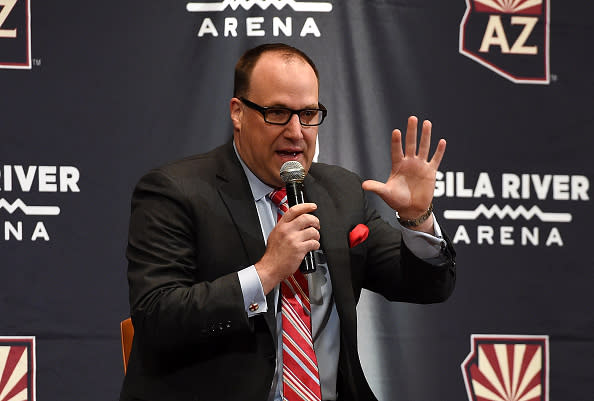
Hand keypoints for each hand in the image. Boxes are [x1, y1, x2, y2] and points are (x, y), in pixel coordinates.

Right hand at [255, 203, 319, 293]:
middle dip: (315, 221)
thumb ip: (285, 228)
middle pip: (306, 218)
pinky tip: (312, 247)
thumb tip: (295, 222)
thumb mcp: (275, 235)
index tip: (312, 206)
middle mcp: (287, 231)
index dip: (306, 206)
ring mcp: (293, 240)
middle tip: (317, 225)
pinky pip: (314, 243)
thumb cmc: (273, 255)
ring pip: (312, 231)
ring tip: (314, 239)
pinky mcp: (299, 249)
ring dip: (317, 235)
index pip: (294, 210)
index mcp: (280, 226)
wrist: (270, 268)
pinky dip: (316, 245)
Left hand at [362, 116, 445, 232]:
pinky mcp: (430, 172)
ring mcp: (420, 166)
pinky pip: (435, 159)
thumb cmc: (397, 200)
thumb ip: (376, 187)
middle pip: (410, 144)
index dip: (396, 142)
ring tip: (427, 123)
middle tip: (412, 118)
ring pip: (424, 147)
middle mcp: (409, 162)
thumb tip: (363, 185)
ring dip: (426, 136)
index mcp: (397, 165)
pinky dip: (439, 151)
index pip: (396, 150)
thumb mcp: (386, 193)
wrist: (411, 209)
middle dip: (412, 131)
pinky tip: (442, 141)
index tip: (396, 131)